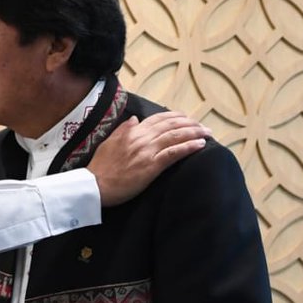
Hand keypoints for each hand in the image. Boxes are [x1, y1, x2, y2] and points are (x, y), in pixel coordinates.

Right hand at [88, 111, 209, 206]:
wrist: (95, 185)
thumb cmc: (100, 167)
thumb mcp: (108, 142)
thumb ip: (123, 129)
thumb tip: (135, 119)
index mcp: (132, 131)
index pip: (158, 119)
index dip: (175, 117)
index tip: (187, 118)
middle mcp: (142, 138)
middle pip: (172, 125)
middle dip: (190, 124)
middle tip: (202, 126)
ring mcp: (148, 151)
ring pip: (176, 136)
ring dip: (195, 133)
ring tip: (207, 133)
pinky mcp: (151, 166)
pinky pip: (174, 153)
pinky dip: (189, 147)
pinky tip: (200, 145)